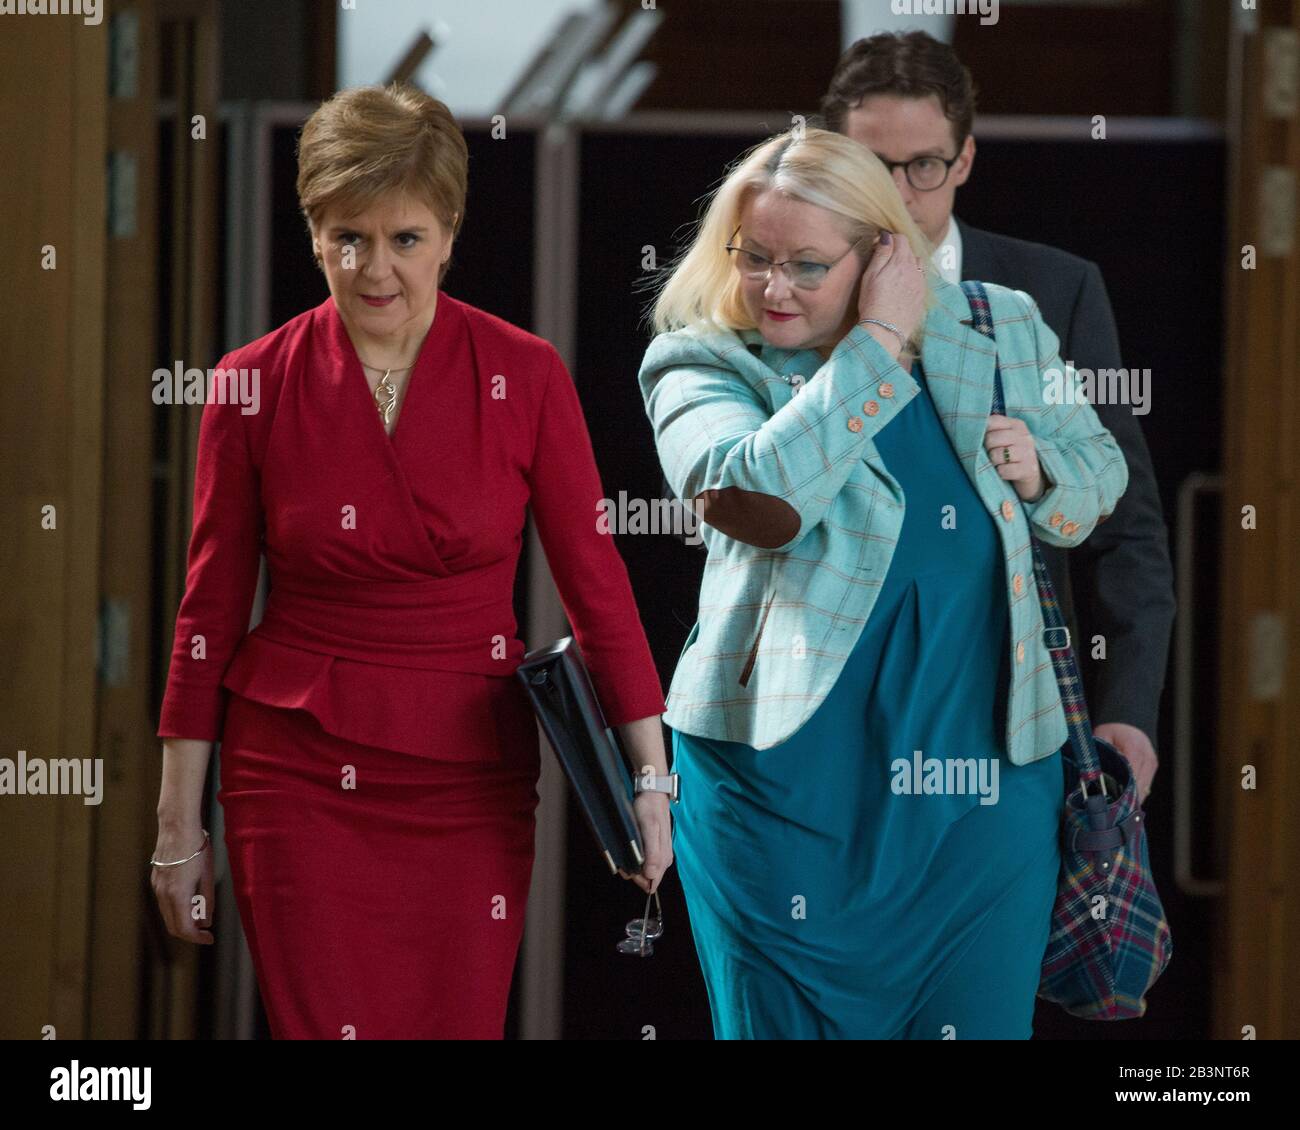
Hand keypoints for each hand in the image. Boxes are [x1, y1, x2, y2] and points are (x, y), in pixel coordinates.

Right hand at [150, 823, 215, 945]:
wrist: (177, 827)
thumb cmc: (196, 848)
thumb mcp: (208, 875)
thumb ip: (207, 900)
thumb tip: (207, 921)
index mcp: (178, 895)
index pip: (185, 928)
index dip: (198, 938)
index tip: (210, 938)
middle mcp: (163, 894)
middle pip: (173, 926)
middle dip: (190, 932)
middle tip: (206, 932)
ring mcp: (157, 887)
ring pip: (168, 915)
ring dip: (183, 921)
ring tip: (201, 915)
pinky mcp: (156, 880)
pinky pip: (164, 903)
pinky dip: (176, 909)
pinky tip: (190, 902)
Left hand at [617, 791, 673, 893]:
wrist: (652, 794)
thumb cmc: (650, 809)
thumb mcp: (650, 829)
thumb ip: (652, 853)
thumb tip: (651, 875)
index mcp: (664, 858)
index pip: (652, 882)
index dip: (639, 880)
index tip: (628, 870)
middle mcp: (664, 859)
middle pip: (648, 878)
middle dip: (633, 873)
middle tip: (622, 862)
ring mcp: (659, 854)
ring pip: (645, 871)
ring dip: (632, 867)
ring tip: (623, 856)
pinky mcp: (654, 849)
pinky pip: (644, 862)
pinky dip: (634, 860)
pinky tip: (628, 852)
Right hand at [855, 230, 926, 350]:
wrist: (885, 330)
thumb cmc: (873, 303)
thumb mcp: (871, 275)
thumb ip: (881, 253)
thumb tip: (886, 236)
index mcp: (901, 262)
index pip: (901, 238)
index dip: (890, 239)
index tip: (880, 246)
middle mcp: (915, 270)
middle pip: (910, 250)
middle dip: (898, 250)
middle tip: (884, 260)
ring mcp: (920, 283)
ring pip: (917, 264)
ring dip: (907, 263)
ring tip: (894, 273)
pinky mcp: (922, 296)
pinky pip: (920, 279)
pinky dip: (912, 277)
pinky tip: (901, 286)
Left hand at [984, 414, 1043, 500]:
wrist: (1031, 473)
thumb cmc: (1011, 453)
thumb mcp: (1005, 437)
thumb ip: (991, 430)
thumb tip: (971, 428)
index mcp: (1017, 425)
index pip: (991, 421)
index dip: (983, 432)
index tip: (985, 439)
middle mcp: (1024, 436)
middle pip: (991, 439)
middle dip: (987, 449)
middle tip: (992, 454)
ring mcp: (1028, 453)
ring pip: (996, 455)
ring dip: (993, 462)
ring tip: (999, 463)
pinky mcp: (1028, 470)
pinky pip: (1003, 471)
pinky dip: (1000, 473)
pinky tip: (1005, 472)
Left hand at [1095, 722, 1157, 804]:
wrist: (1129, 719)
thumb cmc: (1112, 729)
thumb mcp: (1101, 738)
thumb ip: (1098, 756)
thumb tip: (1090, 776)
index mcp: (1133, 749)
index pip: (1131, 777)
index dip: (1121, 792)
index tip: (1110, 804)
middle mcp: (1147, 758)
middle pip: (1139, 787)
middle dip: (1126, 800)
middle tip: (1112, 812)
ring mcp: (1152, 763)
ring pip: (1144, 789)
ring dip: (1132, 799)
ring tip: (1118, 810)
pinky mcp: (1153, 766)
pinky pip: (1146, 785)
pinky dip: (1137, 793)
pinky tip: (1126, 801)